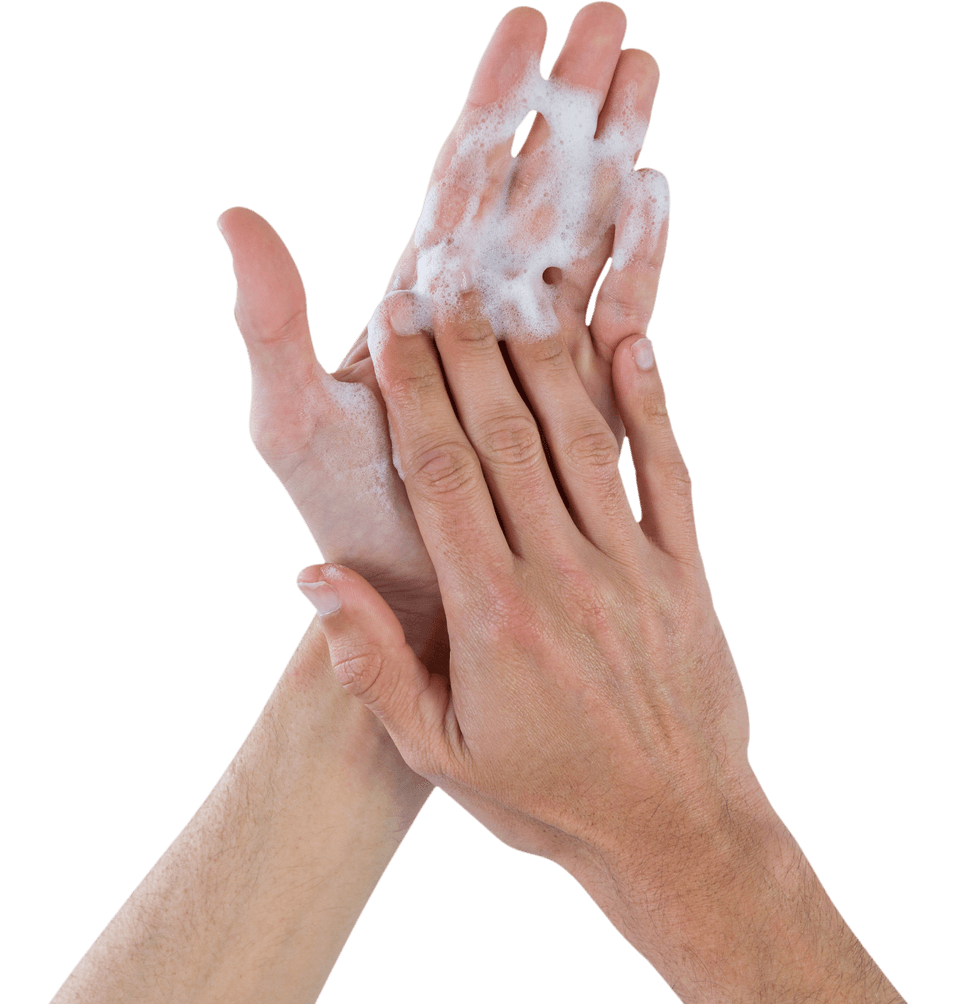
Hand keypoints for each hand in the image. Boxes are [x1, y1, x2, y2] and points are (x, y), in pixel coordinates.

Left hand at [218, 2, 668, 656]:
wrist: (415, 600)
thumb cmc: (348, 519)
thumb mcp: (292, 420)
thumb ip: (270, 321)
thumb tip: (232, 216)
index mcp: (414, 307)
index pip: (454, 186)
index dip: (492, 106)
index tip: (527, 28)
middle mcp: (476, 320)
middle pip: (527, 192)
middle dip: (567, 108)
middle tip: (609, 24)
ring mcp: (531, 356)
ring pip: (577, 239)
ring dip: (611, 161)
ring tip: (645, 81)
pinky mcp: (576, 402)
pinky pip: (613, 320)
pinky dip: (638, 259)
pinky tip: (658, 199)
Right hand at [307, 289, 766, 906]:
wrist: (673, 830)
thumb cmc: (545, 796)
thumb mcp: (439, 751)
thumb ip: (372, 664)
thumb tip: (318, 576)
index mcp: (492, 615)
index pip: (442, 477)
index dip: (415, 394)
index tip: (395, 332)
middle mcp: (562, 577)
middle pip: (507, 438)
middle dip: (470, 351)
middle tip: (445, 278)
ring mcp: (633, 571)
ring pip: (584, 439)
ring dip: (548, 357)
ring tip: (517, 289)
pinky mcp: (687, 576)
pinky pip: (669, 474)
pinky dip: (650, 405)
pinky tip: (630, 342)